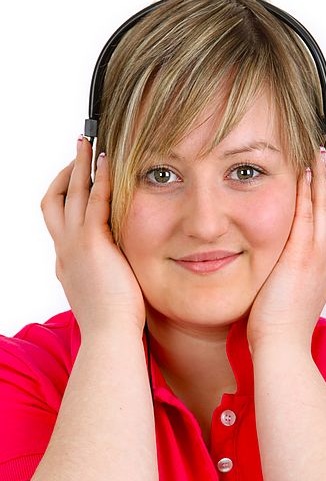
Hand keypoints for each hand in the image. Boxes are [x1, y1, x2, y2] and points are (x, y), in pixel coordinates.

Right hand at [40, 136, 145, 339]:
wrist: (109, 336)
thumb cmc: (113, 320)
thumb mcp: (102, 290)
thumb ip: (104, 271)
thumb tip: (115, 264)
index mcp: (67, 262)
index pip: (59, 221)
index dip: (66, 196)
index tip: (80, 181)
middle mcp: (64, 250)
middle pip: (54, 200)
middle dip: (65, 173)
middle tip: (78, 150)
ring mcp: (74, 245)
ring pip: (71, 194)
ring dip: (79, 165)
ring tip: (89, 143)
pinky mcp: (92, 244)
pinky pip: (95, 202)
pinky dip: (101, 180)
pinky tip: (108, 163)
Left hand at [246, 147, 325, 352]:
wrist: (282, 346)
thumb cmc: (282, 327)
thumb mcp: (294, 295)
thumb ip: (293, 276)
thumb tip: (283, 269)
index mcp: (325, 267)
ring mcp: (316, 256)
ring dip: (325, 177)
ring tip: (321, 154)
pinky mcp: (299, 256)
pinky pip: (306, 215)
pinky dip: (307, 193)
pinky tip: (304, 174)